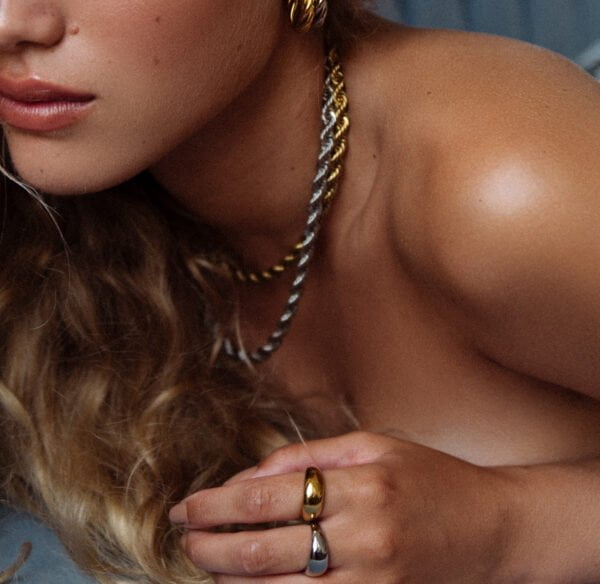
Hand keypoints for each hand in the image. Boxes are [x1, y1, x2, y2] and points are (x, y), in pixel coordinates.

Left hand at [169, 431, 516, 582]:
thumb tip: (247, 478)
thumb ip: (309, 456)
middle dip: (211, 546)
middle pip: (263, 550)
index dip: (216, 504)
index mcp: (361, 484)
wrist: (494, 531)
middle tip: (184, 538)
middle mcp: (364, 537)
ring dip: (233, 581)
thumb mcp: (373, 446)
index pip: (267, 496)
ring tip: (208, 565)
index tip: (186, 507)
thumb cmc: (431, 479)